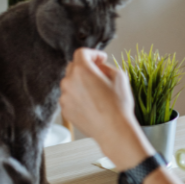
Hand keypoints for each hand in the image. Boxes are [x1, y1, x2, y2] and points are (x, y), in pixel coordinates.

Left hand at [60, 48, 152, 168]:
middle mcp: (69, 82)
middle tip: (100, 74)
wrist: (113, 130)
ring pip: (71, 83)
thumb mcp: (119, 77)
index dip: (93, 53)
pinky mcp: (65, 110)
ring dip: (82, 83)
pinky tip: (93, 104)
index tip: (100, 58)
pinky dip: (79, 97)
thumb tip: (99, 67)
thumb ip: (105, 67)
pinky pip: (70, 98)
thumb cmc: (118, 105)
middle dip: (86, 68)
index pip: (81, 53)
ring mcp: (65, 97)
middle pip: (74, 67)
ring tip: (97, 93)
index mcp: (82, 70)